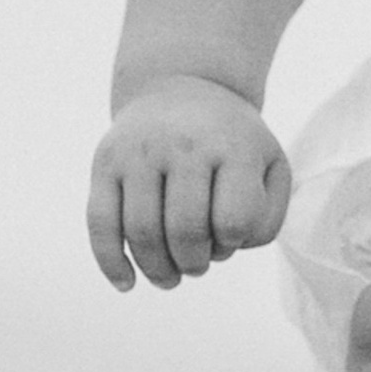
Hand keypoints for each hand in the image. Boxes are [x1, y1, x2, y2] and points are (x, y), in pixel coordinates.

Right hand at [89, 78, 292, 289]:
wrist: (184, 87)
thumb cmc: (233, 143)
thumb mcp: (270, 166)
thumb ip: (267, 217)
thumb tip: (228, 248)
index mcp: (232, 146)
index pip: (233, 220)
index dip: (232, 244)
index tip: (229, 238)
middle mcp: (183, 144)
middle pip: (185, 231)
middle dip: (194, 264)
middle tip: (197, 266)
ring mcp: (139, 152)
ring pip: (141, 232)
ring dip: (158, 270)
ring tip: (170, 277)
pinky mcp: (105, 162)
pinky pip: (100, 222)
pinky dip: (111, 262)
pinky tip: (127, 283)